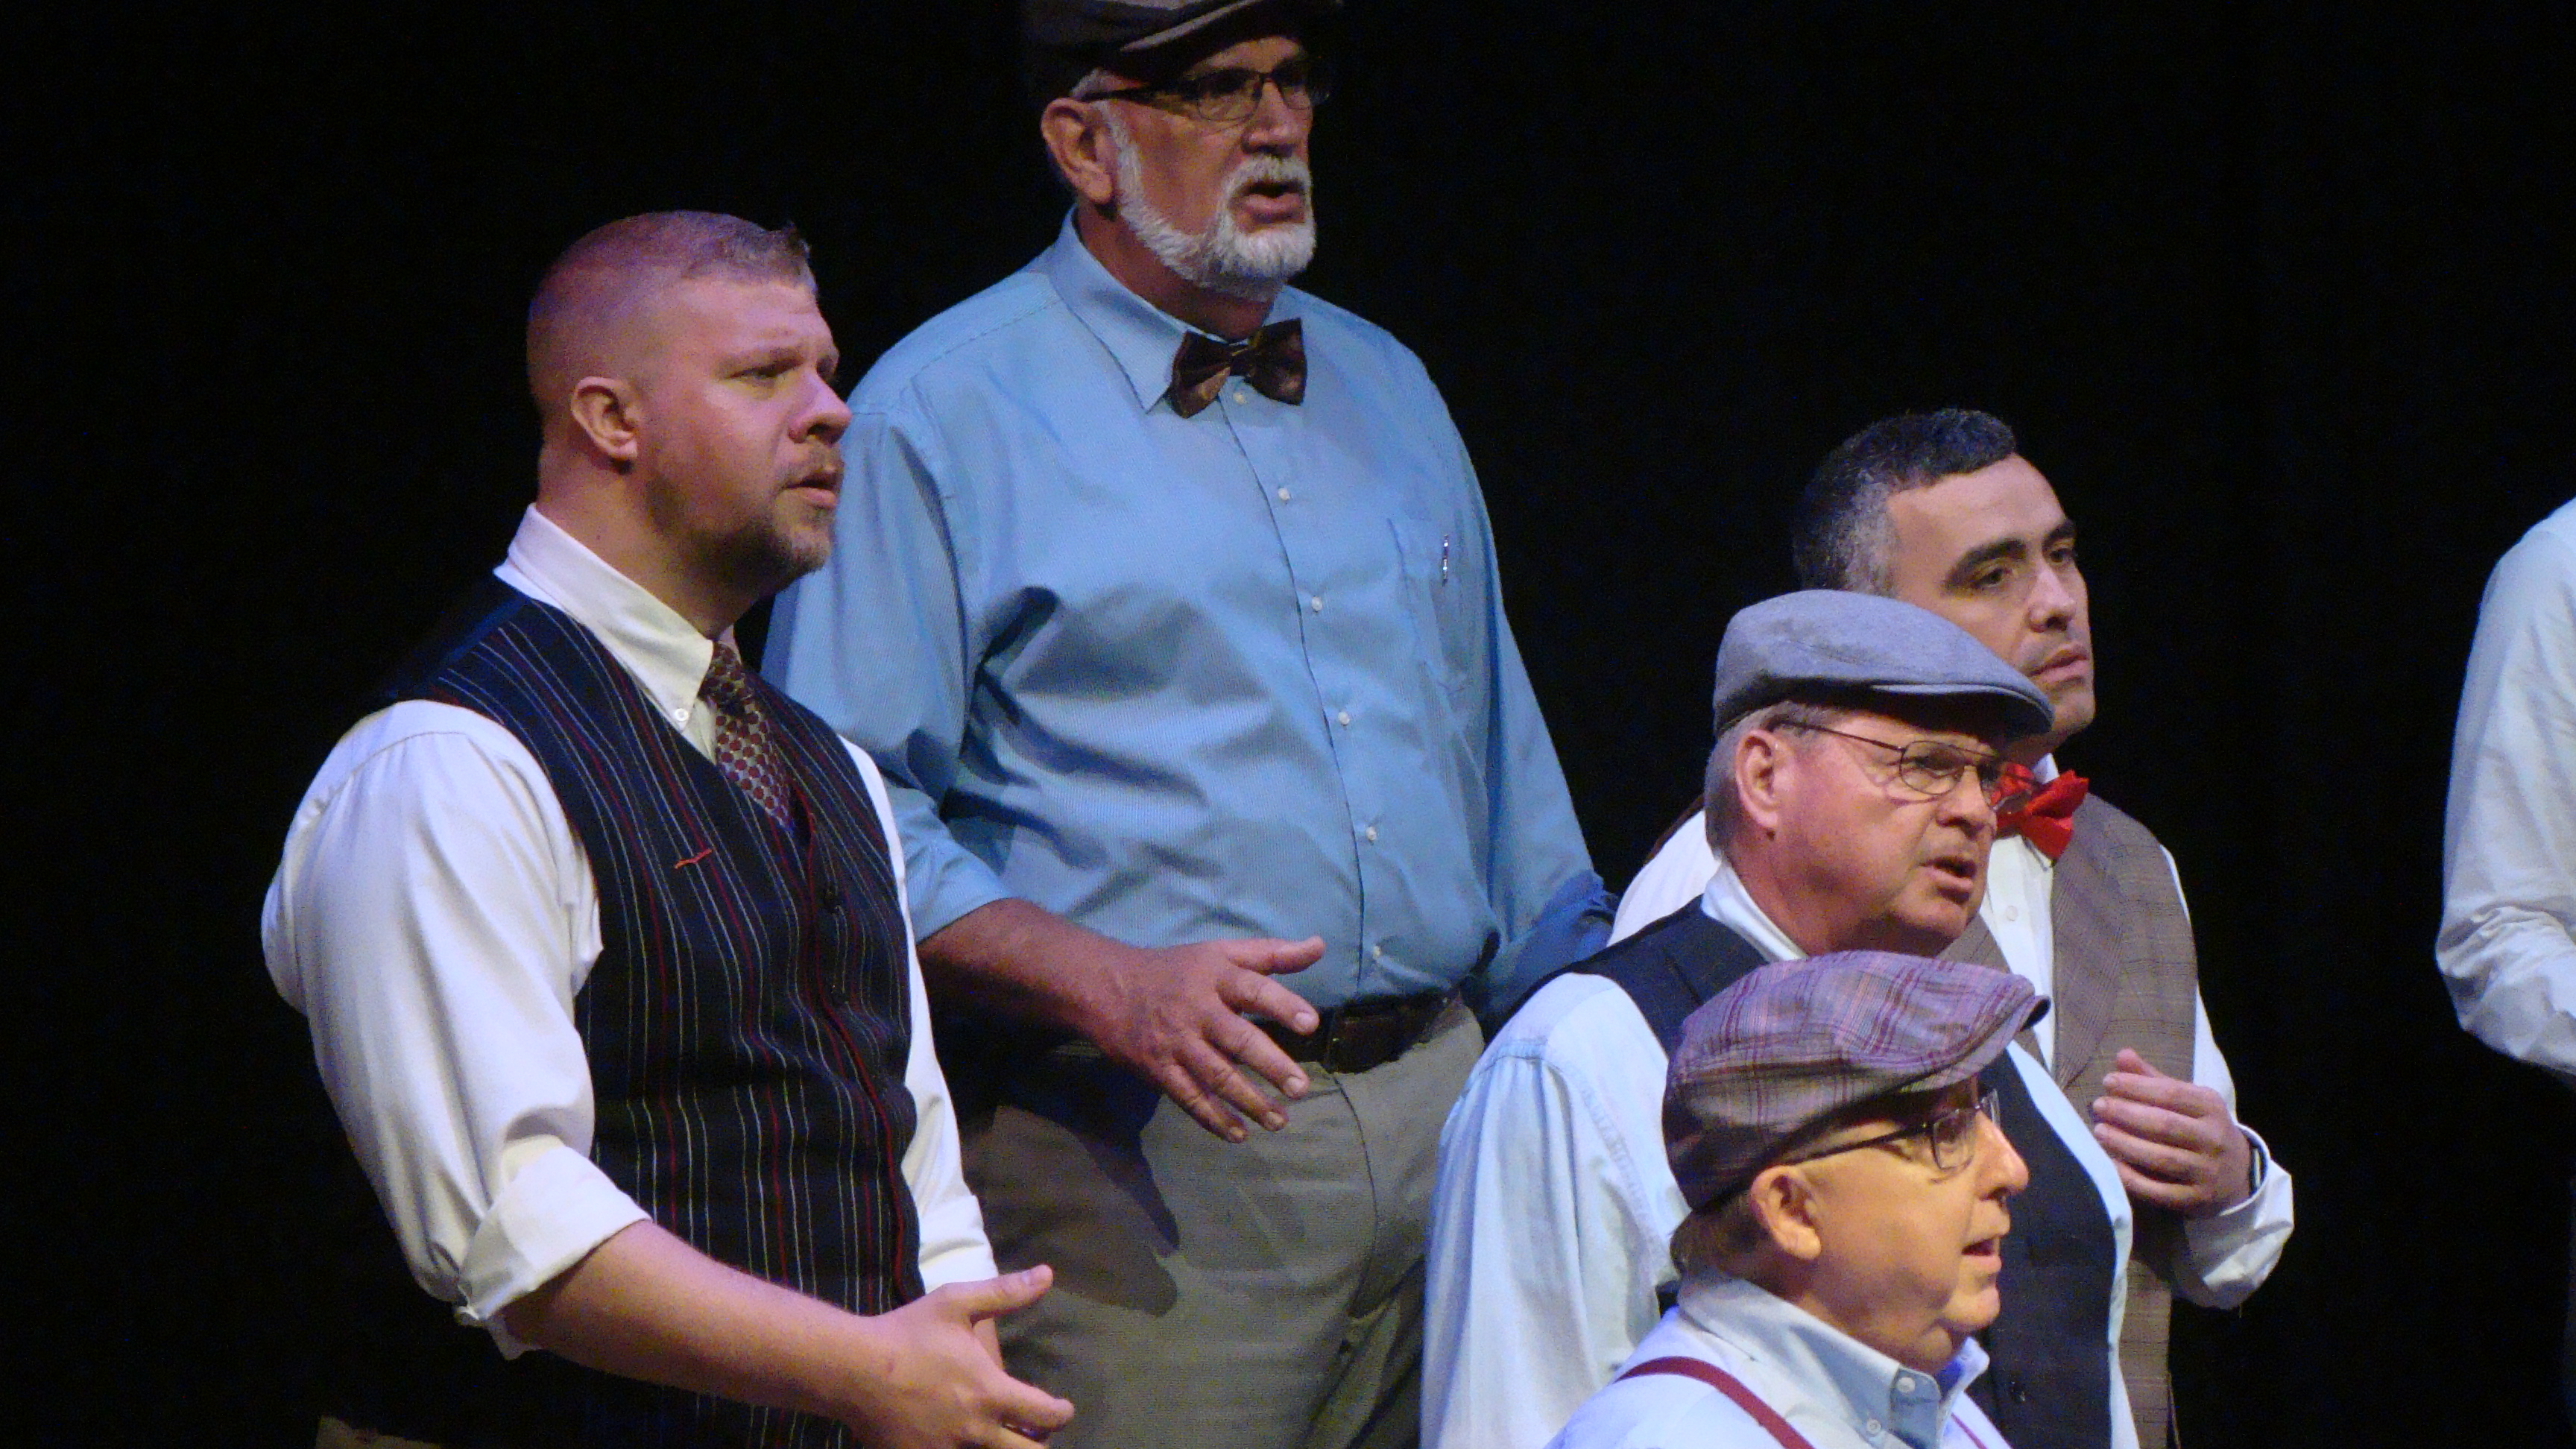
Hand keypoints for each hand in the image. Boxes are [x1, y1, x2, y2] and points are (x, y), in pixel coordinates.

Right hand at [839, 1267, 1074, 1448]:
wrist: (852, 1369)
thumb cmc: (907, 1333)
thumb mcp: (956, 1303)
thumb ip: (1005, 1293)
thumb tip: (1047, 1275)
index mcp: (990, 1392)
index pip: (1044, 1413)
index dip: (1061, 1413)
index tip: (1063, 1409)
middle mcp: (975, 1429)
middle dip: (1039, 1444)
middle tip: (1036, 1432)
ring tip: (1004, 1438)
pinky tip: (962, 1442)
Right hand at [1076, 935, 1325, 1141]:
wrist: (1106, 988)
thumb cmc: (1176, 971)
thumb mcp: (1220, 952)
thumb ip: (1271, 954)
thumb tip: (1320, 946)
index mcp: (1216, 976)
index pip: (1254, 989)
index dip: (1282, 1005)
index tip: (1311, 1024)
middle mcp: (1197, 1010)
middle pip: (1238, 1040)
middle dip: (1271, 1065)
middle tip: (1300, 1089)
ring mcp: (1176, 1043)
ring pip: (1216, 1076)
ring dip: (1249, 1101)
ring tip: (1278, 1121)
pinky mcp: (1158, 1069)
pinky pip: (1189, 1098)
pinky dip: (1213, 1118)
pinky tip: (1238, 1134)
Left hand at [2089, 1048, 2253, 1216]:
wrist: (2236, 1175)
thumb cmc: (2200, 1128)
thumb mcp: (2188, 1100)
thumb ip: (2154, 1079)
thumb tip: (2122, 1055)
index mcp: (2211, 1108)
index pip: (2172, 1094)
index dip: (2137, 1087)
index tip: (2108, 1082)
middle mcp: (2213, 1139)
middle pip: (2166, 1125)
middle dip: (2127, 1114)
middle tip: (2098, 1106)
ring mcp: (2206, 1172)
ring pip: (2162, 1158)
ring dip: (2126, 1145)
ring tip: (2099, 1132)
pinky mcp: (2196, 1200)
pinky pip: (2160, 1191)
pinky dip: (2133, 1178)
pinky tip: (2111, 1164)